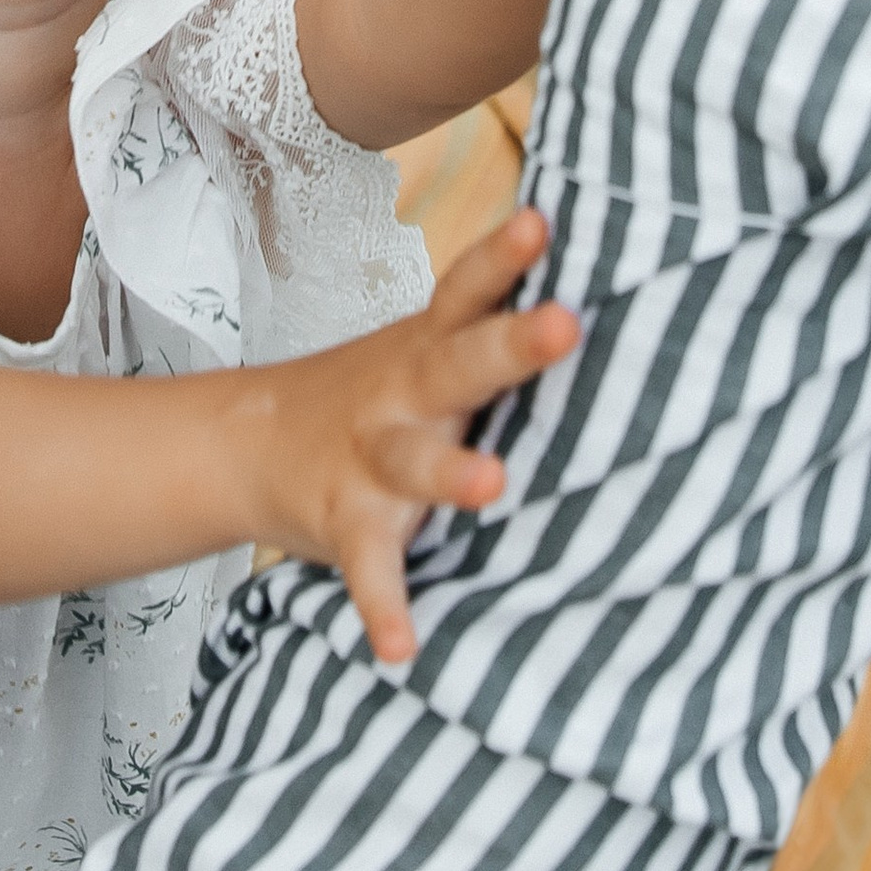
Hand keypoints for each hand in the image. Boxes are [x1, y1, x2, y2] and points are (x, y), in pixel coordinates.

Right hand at [247, 209, 578, 660]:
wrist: (250, 446)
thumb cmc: (375, 395)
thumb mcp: (424, 350)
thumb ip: (492, 333)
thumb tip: (620, 305)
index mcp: (426, 347)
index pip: (467, 290)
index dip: (503, 255)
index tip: (544, 222)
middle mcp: (402, 393)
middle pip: (458, 363)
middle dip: (511, 344)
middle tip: (565, 325)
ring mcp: (369, 458)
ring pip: (413, 463)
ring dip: (451, 474)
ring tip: (492, 485)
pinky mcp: (346, 522)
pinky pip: (369, 567)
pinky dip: (383, 606)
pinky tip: (401, 648)